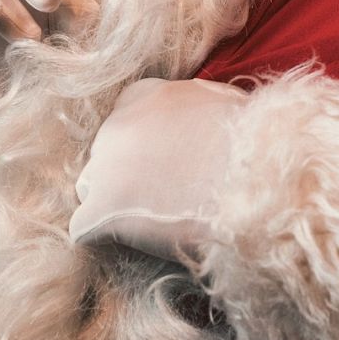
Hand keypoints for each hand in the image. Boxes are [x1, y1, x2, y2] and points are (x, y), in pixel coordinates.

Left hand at [69, 77, 248, 262]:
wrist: (254, 180)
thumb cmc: (251, 144)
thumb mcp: (220, 104)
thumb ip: (192, 109)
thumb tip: (193, 122)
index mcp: (144, 96)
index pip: (123, 122)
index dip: (143, 147)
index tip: (165, 164)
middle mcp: (116, 125)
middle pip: (105, 155)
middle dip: (127, 175)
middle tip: (162, 197)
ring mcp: (104, 167)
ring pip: (91, 189)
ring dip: (114, 204)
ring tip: (148, 223)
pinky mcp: (101, 210)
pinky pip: (84, 228)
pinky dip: (104, 237)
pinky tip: (133, 243)